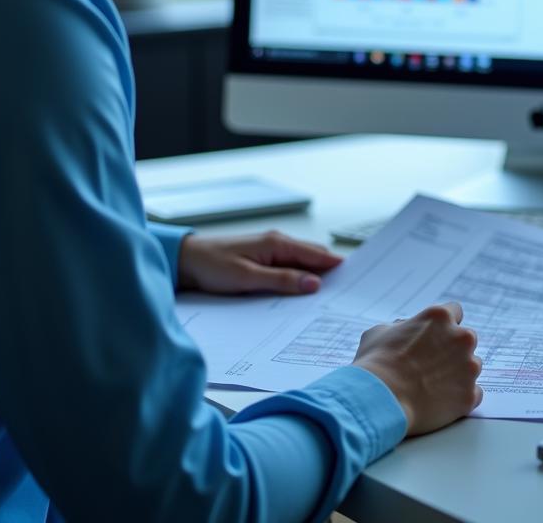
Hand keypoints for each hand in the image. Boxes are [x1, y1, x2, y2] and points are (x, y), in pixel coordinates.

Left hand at [177, 230, 341, 294]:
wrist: (185, 261)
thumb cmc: (212, 266)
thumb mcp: (247, 278)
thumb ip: (281, 280)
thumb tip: (314, 284)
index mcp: (278, 244)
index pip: (317, 255)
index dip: (338, 266)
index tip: (357, 280)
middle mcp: (278, 244)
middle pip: (314, 258)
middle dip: (331, 273)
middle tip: (347, 294)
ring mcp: (270, 251)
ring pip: (302, 264)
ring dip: (315, 278)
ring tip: (330, 298)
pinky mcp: (262, 260)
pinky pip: (289, 269)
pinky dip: (299, 279)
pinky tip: (302, 294)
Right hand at [352, 302, 482, 436]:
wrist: (380, 400)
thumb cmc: (376, 364)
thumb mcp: (379, 331)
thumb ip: (400, 326)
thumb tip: (404, 329)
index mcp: (440, 317)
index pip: (455, 311)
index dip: (443, 325)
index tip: (436, 336)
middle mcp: (460, 338)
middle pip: (466, 339)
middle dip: (453, 349)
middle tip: (432, 364)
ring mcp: (468, 367)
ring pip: (472, 366)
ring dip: (458, 373)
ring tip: (433, 386)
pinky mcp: (470, 395)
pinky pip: (474, 393)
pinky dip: (460, 397)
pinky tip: (441, 401)